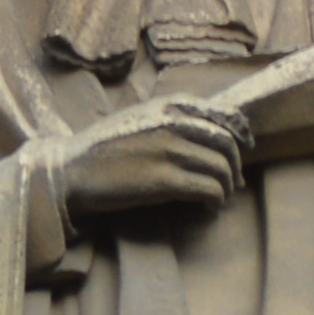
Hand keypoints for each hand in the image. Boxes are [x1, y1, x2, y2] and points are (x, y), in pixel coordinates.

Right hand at [60, 94, 252, 229]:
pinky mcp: (165, 181)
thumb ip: (170, 118)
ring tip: (217, 199)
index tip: (241, 153)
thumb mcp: (139, 118)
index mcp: (169, 105)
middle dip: (233, 167)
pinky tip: (207, 209)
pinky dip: (215, 202)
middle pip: (226, 145)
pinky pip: (209, 190)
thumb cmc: (103, 148)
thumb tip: (205, 132)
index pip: (223, 116)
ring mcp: (170, 151)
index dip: (239, 137)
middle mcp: (173, 123)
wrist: (72, 171)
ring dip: (225, 188)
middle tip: (231, 184)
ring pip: (221, 169)